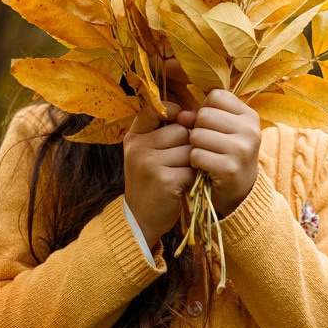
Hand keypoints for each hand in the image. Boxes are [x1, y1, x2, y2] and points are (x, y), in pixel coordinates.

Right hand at [123, 101, 195, 248]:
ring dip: (192, 162)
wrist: (140, 219)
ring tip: (181, 173)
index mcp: (134, 136)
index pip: (156, 108)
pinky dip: (193, 178)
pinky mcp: (165, 180)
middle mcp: (139, 147)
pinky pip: (192, 169)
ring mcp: (150, 163)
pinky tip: (183, 185)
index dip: (174, 113)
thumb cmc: (150, 181)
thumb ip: (164, 131)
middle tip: (180, 161)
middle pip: (181, 130)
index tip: (179, 125)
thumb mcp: (146, 152)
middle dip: (188, 144)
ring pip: (190, 150)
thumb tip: (193, 114)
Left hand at [177, 89, 260, 216]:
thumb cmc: (227, 154)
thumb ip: (200, 118)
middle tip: (208, 143)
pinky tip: (204, 166)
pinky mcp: (229, 168)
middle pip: (205, 114)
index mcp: (249, 116)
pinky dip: (195, 162)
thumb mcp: (221, 131)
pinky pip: (196, 155)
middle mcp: (250, 130)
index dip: (207, 109)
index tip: (212, 125)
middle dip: (198, 129)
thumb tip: (180, 116)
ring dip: (195, 146)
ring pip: (197, 135)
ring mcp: (241, 149)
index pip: (217, 96)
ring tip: (207, 154)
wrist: (240, 191)